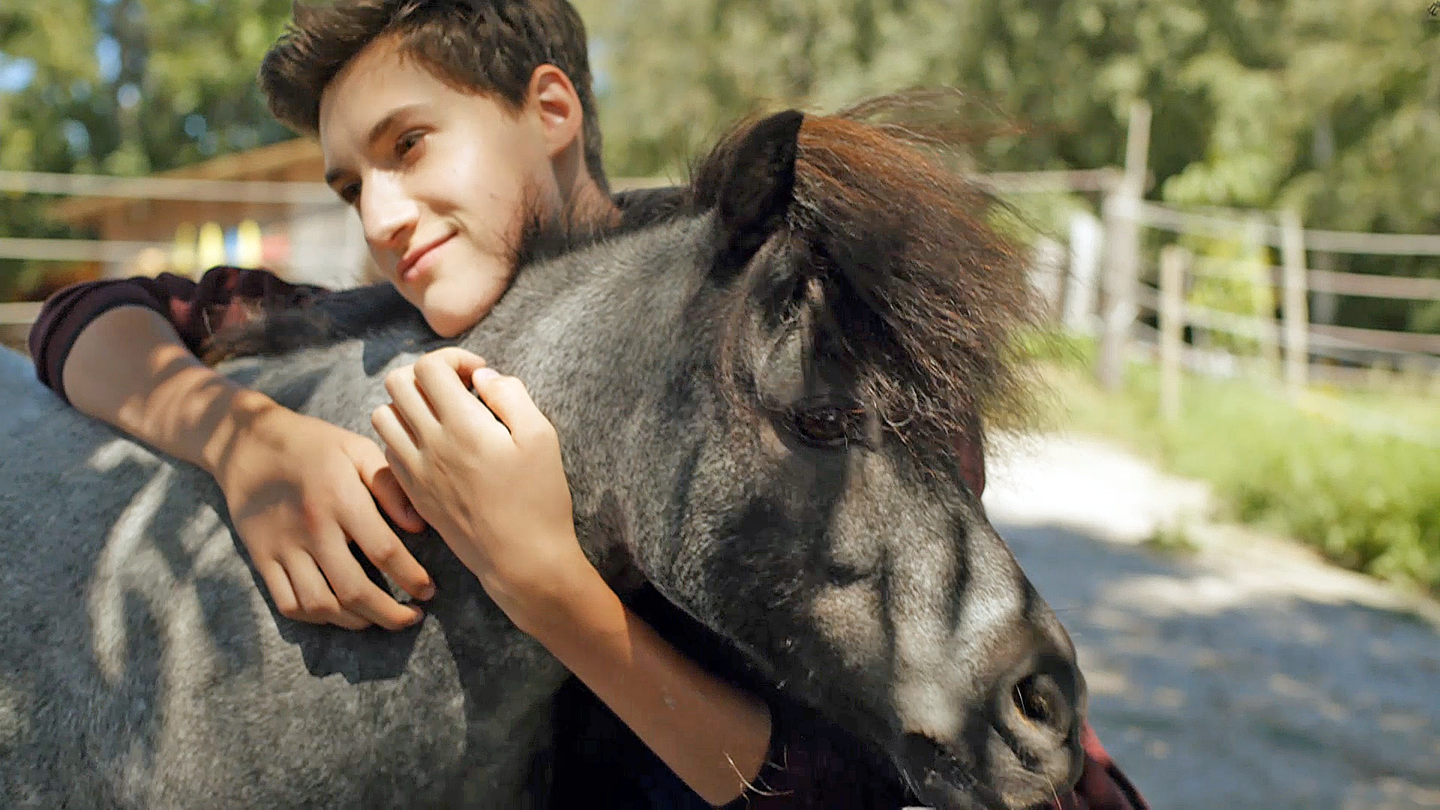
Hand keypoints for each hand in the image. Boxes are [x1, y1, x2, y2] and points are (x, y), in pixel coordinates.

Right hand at [215, 407, 434, 629]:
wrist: (247, 443)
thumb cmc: (313, 444)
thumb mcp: (357, 449)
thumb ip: (389, 485)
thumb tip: (419, 525)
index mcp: (340, 498)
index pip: (384, 551)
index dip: (411, 577)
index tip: (428, 589)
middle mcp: (312, 528)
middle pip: (354, 589)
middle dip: (390, 614)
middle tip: (412, 617)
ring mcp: (283, 547)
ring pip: (321, 605)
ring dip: (356, 621)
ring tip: (379, 619)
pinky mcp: (262, 559)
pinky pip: (288, 604)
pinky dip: (316, 618)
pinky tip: (338, 614)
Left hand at [371, 348, 592, 630]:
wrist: (521, 560)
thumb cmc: (539, 499)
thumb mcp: (542, 437)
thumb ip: (511, 395)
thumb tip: (483, 377)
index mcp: (463, 425)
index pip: (429, 367)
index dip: (454, 358)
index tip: (479, 374)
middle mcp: (430, 444)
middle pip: (398, 383)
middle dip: (428, 375)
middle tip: (458, 390)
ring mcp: (416, 470)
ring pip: (383, 415)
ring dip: (409, 404)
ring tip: (442, 415)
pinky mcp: (413, 492)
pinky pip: (388, 449)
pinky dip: (404, 436)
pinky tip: (435, 445)